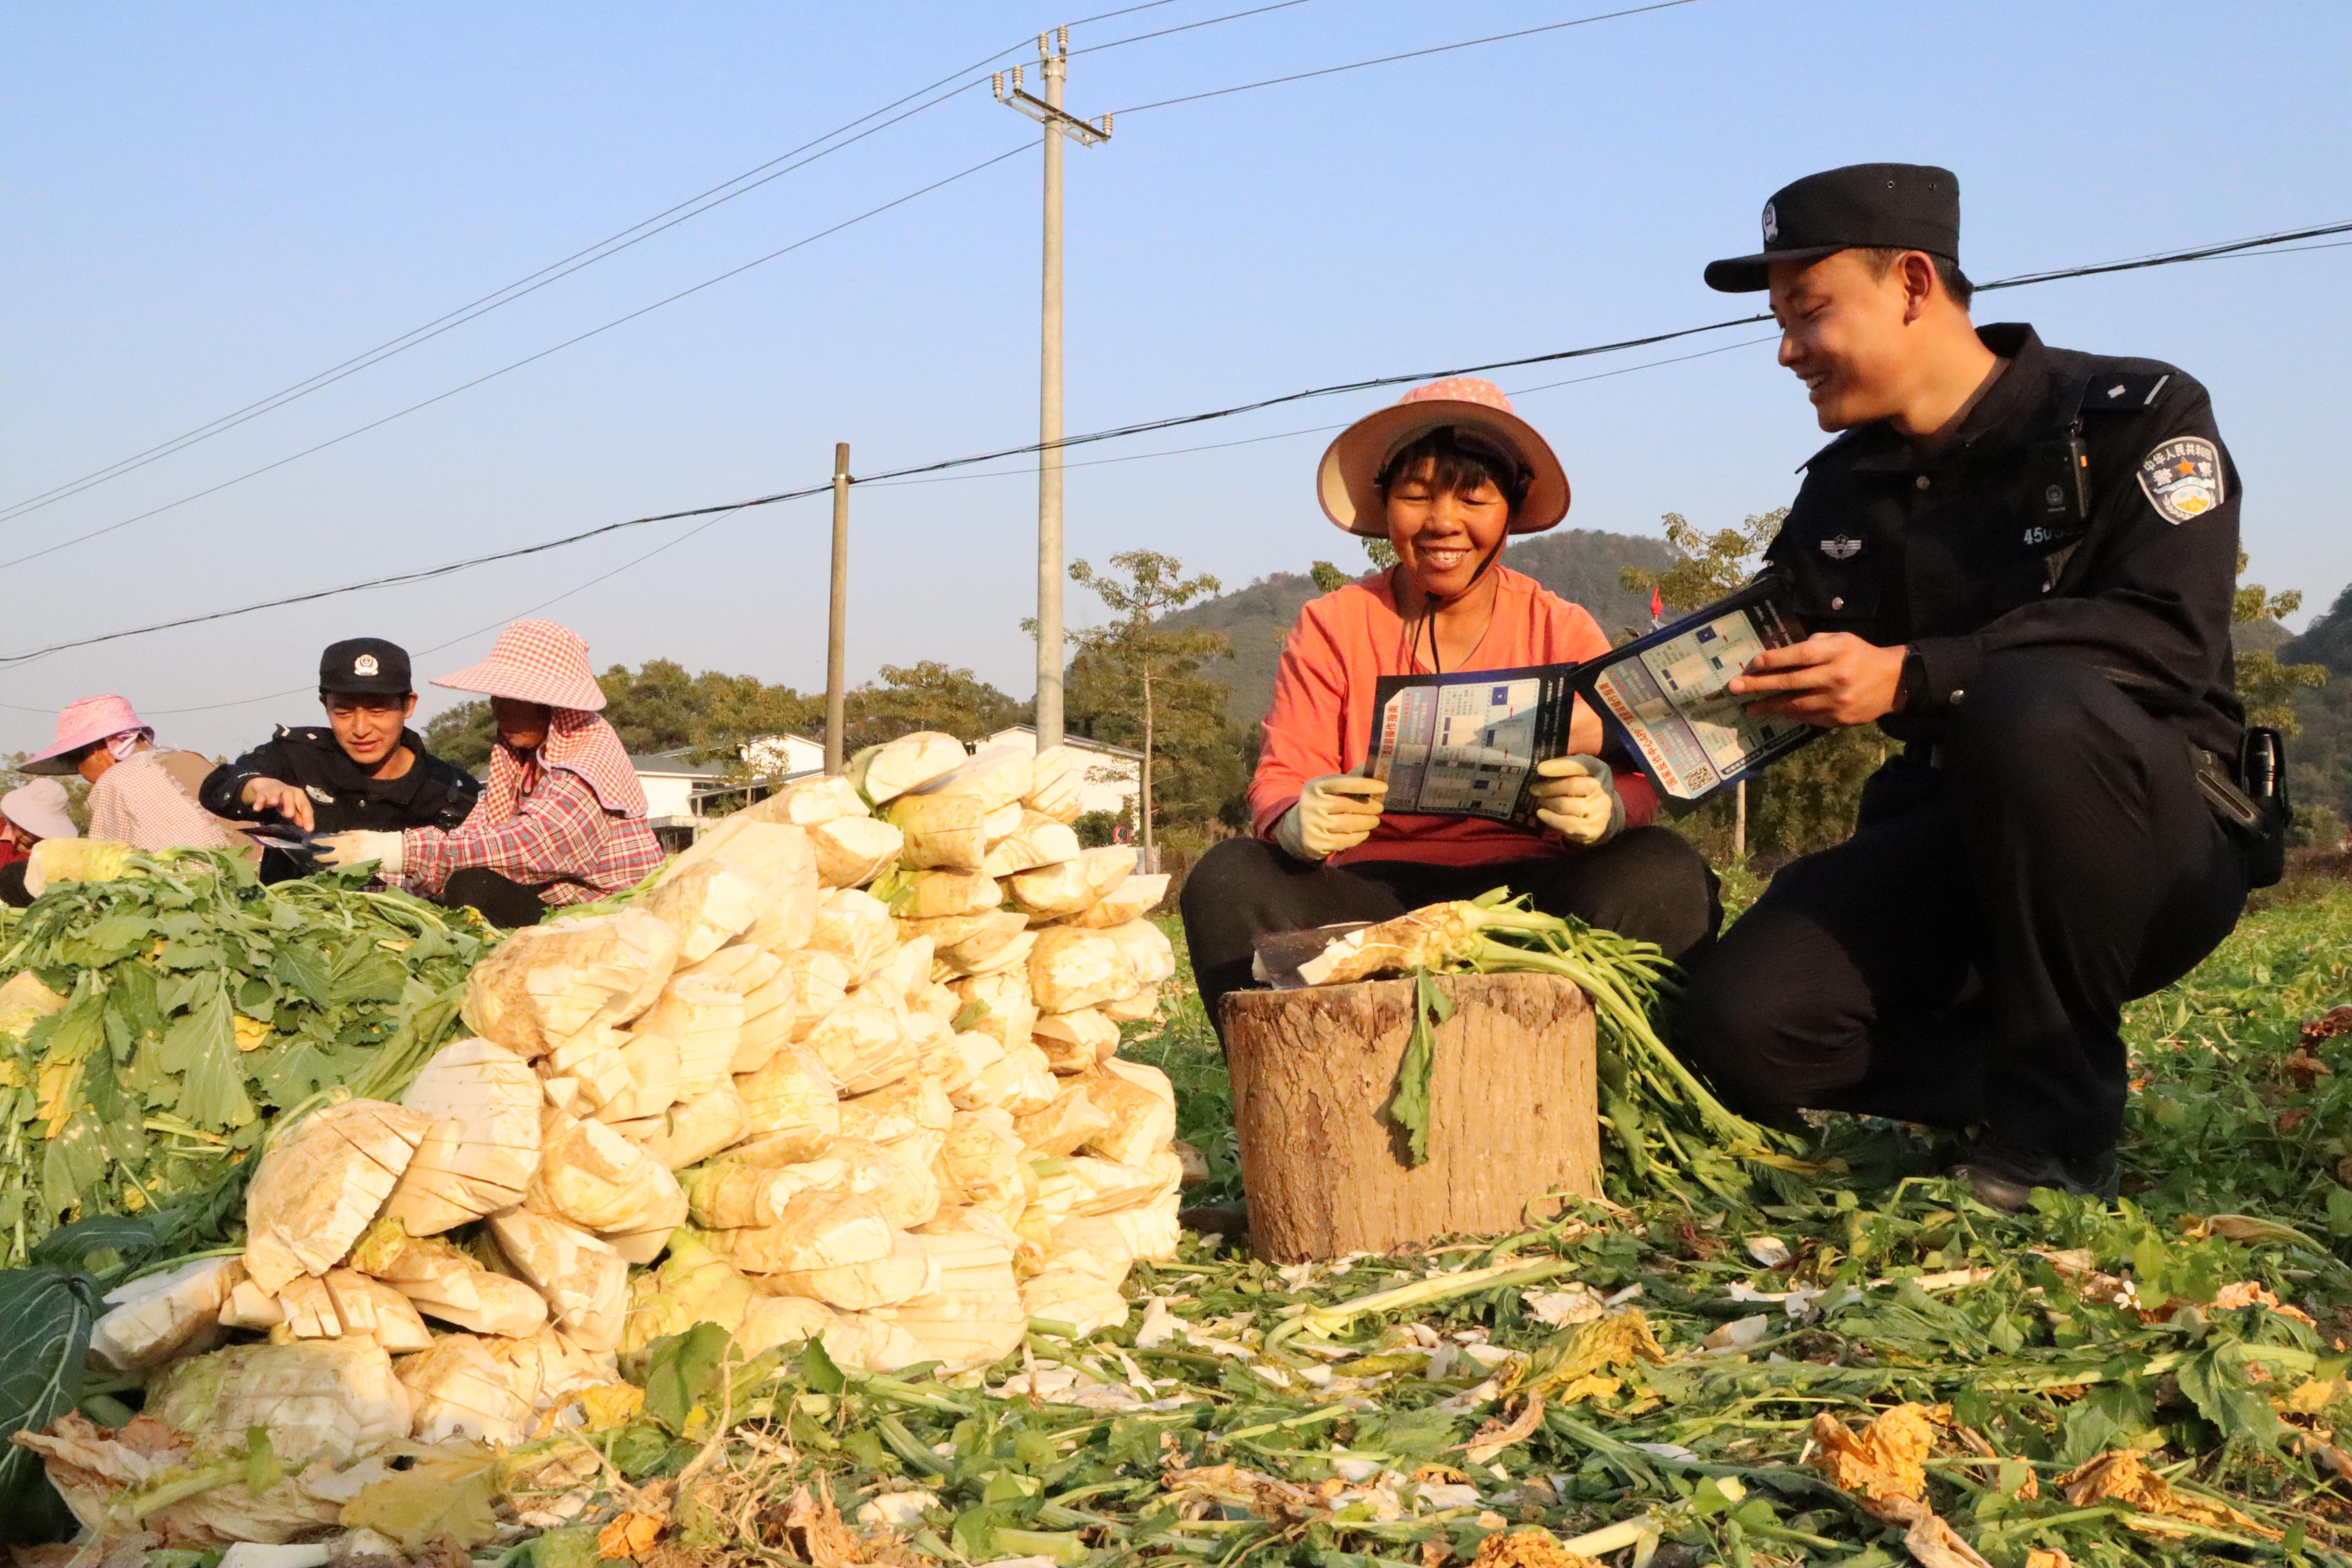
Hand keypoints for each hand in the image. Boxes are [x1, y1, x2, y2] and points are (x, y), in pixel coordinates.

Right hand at [241, 776, 315, 830]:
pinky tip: (256, 808)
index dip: (307, 817)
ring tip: (273, 803)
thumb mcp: (293, 806)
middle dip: (289, 805)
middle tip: (289, 815)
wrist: (268, 786)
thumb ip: (299, 816)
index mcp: (298, 795)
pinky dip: (259, 803)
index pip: (304, 806)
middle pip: (290, 797)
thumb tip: (306, 827)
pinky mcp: (263, 793)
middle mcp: (288, 792)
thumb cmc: (285, 799)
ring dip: (274, 798)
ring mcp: (275, 791)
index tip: (309, 829)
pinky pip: (261, 798)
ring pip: (275, 794)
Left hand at [314, 829, 403, 874]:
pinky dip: (335, 870)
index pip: (323, 843)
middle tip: (316, 854)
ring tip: (325, 862)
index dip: (315, 843)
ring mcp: (345, 866)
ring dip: (325, 864)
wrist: (387, 853)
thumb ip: (345, 834)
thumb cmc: (374, 840)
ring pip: (328, 867)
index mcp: (342, 843)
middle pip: (322, 858)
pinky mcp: (350, 873)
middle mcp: (341, 855)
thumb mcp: (358, 833)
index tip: (311, 842)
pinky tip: (335, 868)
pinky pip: (339, 872)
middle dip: (317, 855)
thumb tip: (335, 836)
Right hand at [1274, 772, 1387, 860]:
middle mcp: (1312, 805)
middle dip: (1369, 807)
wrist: (1294, 829)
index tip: (1384, 787)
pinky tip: (1365, 832)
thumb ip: (1349, 779)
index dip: (1365, 784)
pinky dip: (1359, 836)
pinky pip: (1346, 841)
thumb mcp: (1327, 788)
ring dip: (1367, 822)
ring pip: (1349, 824)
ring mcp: (1313, 825)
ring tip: (1374, 820)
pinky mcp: (1317, 843)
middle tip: (1380, 807)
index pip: (1343, 783)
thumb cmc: (1320, 804)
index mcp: (1315, 787)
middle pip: (1348, 805)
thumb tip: (1373, 769)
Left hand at [1529, 755, 1623, 846]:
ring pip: (1565, 805)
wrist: (1601, 815)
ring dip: (1547, 802)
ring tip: (1541, 800)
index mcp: (1599, 769)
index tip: (1540, 769)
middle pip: (1570, 785)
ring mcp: (1598, 810)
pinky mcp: (1591, 828)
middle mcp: (1602, 789)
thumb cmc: (1584, 788)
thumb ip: (1567, 765)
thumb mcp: (1581, 771)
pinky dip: (1550, 817)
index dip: (1558, 767)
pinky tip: (1541, 813)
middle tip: (1534, 789)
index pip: (1579, 765)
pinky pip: (1565, 823)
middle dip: (1548, 787)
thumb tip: (1542, 768)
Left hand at [1727, 633, 1906, 726]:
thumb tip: (1780, 656)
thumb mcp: (1841, 639)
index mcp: (1837, 652)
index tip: (1752, 663)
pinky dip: (1788, 715)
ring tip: (1749, 706)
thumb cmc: (1860, 655)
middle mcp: (1836, 677)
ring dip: (1769, 705)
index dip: (1773, 660)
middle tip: (1735, 687)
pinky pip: (1807, 717)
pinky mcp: (1839, 719)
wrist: (1894, 682)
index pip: (1799, 656)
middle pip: (1791, 682)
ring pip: (1796, 705)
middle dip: (1760, 684)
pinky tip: (1773, 712)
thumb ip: (1813, 644)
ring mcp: (1837, 701)